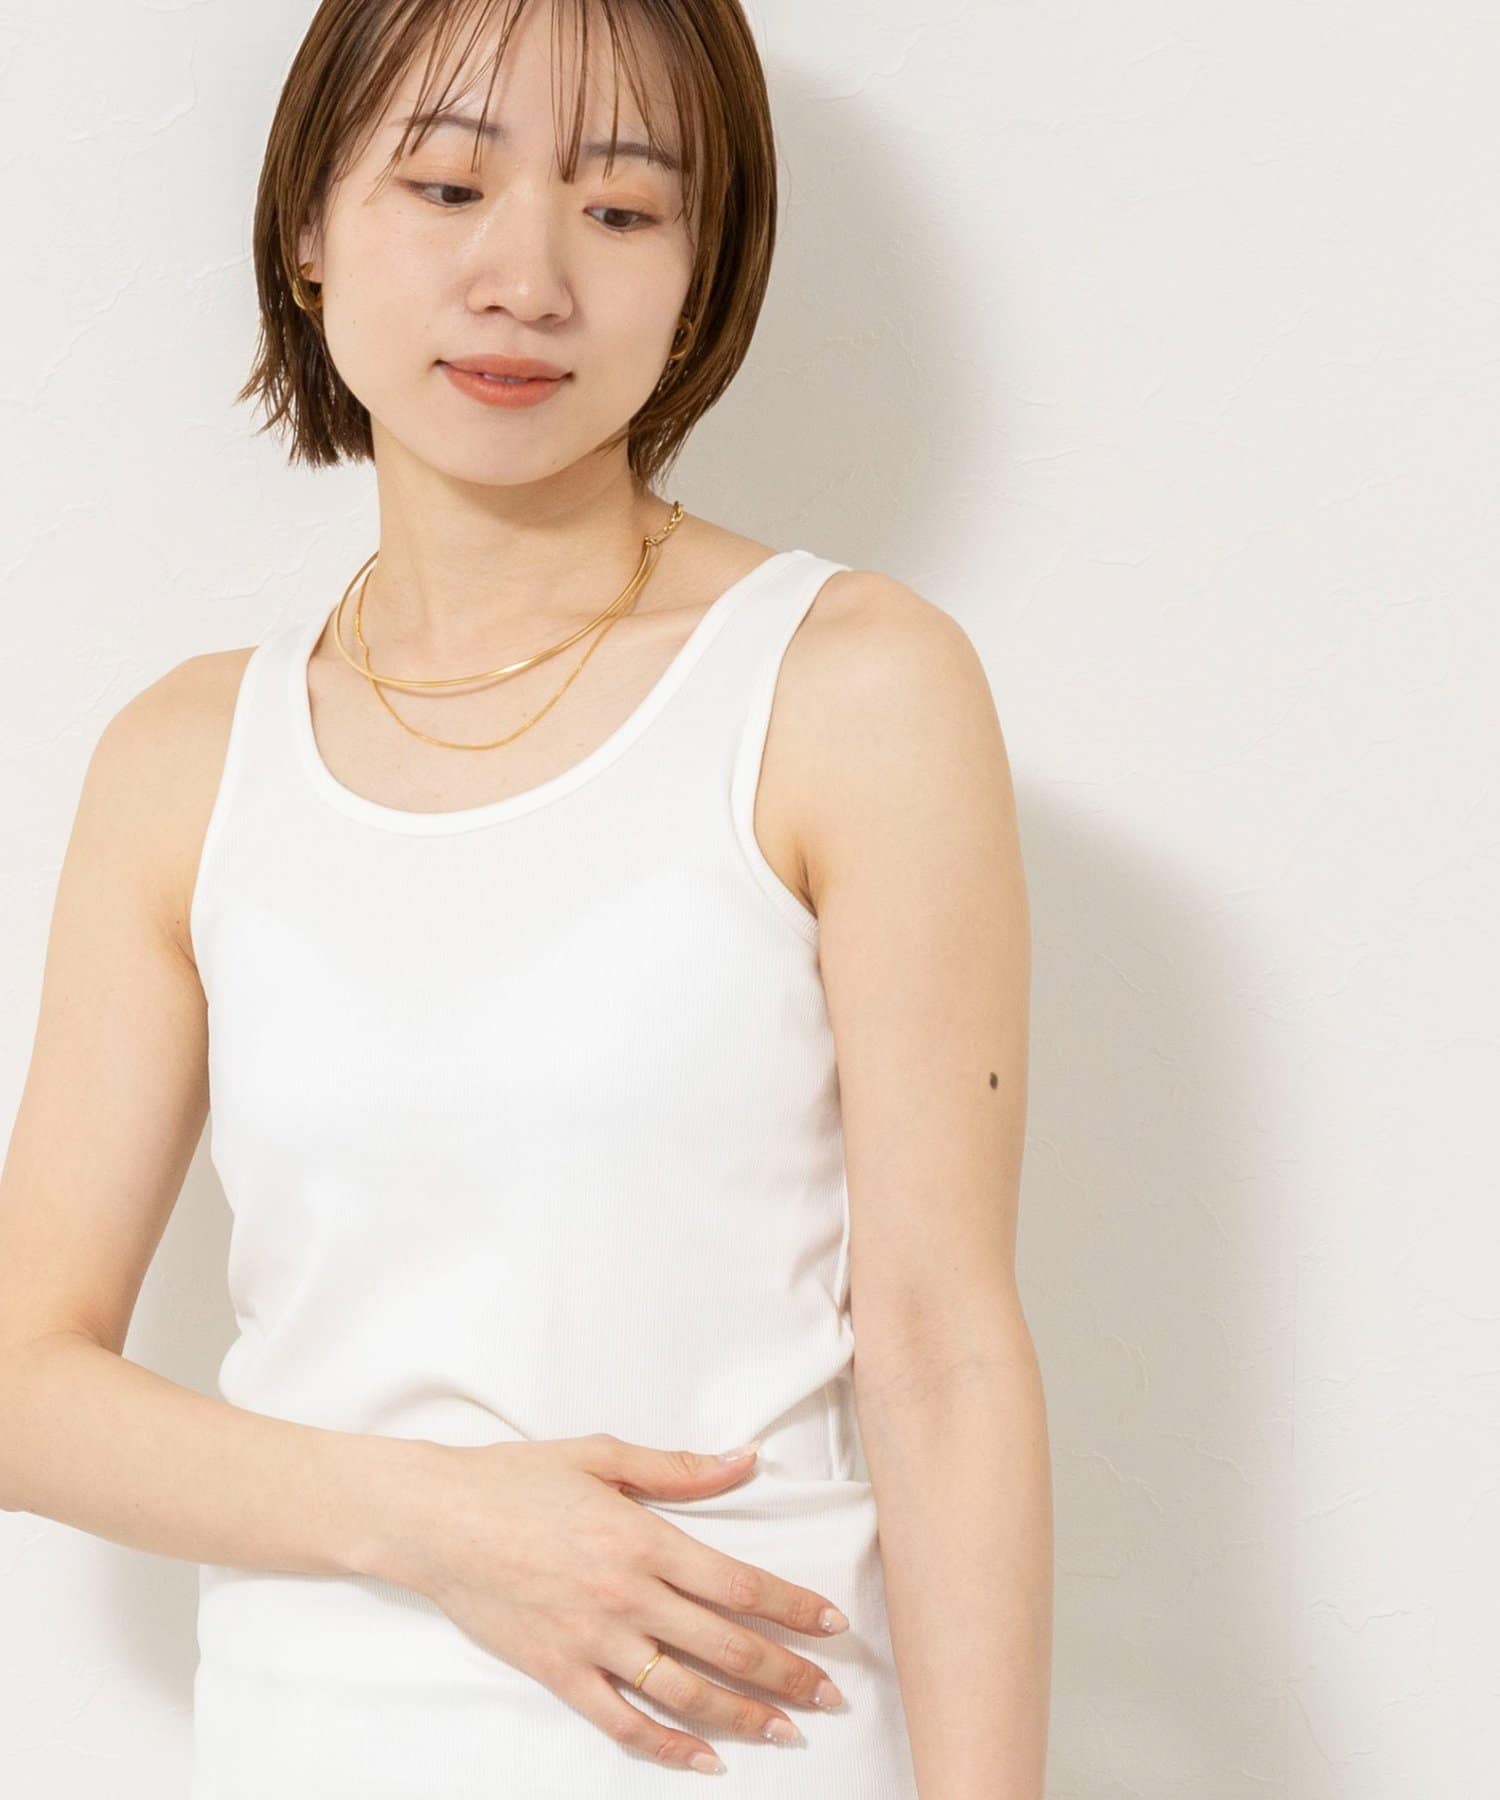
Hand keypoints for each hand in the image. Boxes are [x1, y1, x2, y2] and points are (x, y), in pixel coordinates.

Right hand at [406, 1432, 850, 1770]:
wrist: (435, 1518)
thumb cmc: (516, 1479)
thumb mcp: (602, 1454)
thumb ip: (678, 1468)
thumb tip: (744, 1461)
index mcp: (642, 1538)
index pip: (736, 1584)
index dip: (791, 1607)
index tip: (831, 1623)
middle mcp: (625, 1596)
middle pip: (724, 1644)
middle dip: (786, 1672)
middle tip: (829, 1693)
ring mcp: (592, 1640)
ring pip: (684, 1691)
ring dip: (742, 1715)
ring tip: (786, 1731)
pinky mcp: (558, 1672)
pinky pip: (622, 1722)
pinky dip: (666, 1747)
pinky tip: (704, 1761)